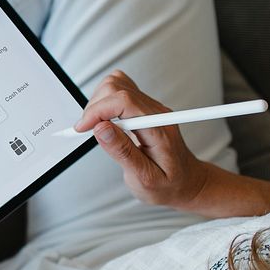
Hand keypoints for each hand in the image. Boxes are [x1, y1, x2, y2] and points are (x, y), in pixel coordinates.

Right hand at [75, 70, 210, 208]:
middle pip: (117, 88)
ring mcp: (150, 108)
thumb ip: (123, 152)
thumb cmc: (168, 185)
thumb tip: (101, 129)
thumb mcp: (144, 178)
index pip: (124, 102)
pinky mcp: (144, 108)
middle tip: (88, 130)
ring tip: (96, 126)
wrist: (186, 183)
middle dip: (95, 107)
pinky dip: (104, 102)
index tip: (83, 128)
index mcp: (159, 129)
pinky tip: (104, 121)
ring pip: (116, 84)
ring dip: (98, 103)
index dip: (98, 111)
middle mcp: (156, 113)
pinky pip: (120, 90)